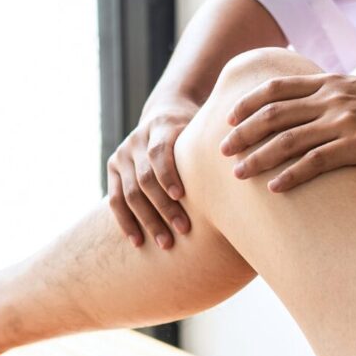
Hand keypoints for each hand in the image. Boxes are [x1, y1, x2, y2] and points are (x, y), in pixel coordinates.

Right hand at [106, 98, 198, 248]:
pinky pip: (114, 200)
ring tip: (165, 243)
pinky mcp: (112, 168)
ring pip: (129, 193)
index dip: (168, 175)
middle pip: (145, 178)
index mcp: (160, 126)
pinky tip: (138, 241)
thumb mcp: (203, 129)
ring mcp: (122, 154)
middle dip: (164, 207)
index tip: (181, 196)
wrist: (164, 112)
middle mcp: (136, 139)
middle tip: (183, 230)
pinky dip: (125, 222)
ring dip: (147, 221)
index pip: (159, 153)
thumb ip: (213, 147)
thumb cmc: (193, 130)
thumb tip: (243, 173)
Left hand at [219, 73, 355, 190]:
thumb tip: (307, 106)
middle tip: (221, 149)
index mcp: (331, 82)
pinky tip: (274, 189)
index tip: (229, 118)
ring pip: (288, 140)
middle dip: (243, 132)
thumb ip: (333, 95)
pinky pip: (315, 162)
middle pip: (274, 113)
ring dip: (258, 157)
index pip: (277, 87)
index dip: (249, 102)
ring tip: (238, 173)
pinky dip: (291, 175)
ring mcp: (344, 122)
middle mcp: (332, 99)